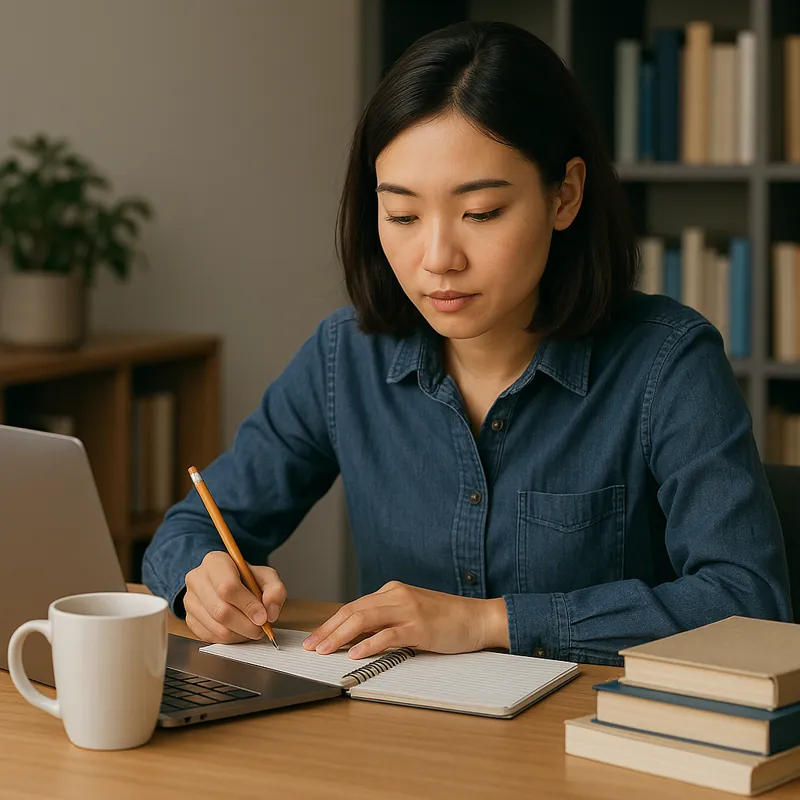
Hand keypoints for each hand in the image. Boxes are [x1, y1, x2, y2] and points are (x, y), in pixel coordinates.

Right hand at [183, 551, 285, 643]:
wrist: (226, 582)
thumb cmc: (246, 578)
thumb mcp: (266, 576)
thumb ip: (275, 590)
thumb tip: (271, 612)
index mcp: (215, 562)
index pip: (227, 587)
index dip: (247, 605)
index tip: (263, 617)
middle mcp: (197, 579)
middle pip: (220, 610)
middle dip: (245, 625)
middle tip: (260, 629)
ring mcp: (189, 600)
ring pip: (215, 627)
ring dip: (239, 634)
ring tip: (252, 629)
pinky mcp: (189, 618)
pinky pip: (209, 637)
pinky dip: (229, 639)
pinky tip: (239, 631)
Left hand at [302, 581, 509, 659]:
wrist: (478, 618)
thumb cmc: (445, 620)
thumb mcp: (411, 614)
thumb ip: (386, 620)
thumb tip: (356, 636)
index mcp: (392, 592)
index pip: (353, 606)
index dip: (330, 623)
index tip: (314, 638)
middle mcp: (396, 596)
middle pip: (352, 610)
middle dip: (327, 629)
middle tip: (310, 646)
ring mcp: (408, 610)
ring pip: (364, 619)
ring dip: (339, 636)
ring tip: (324, 651)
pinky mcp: (420, 627)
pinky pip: (388, 635)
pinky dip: (368, 644)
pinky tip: (355, 653)